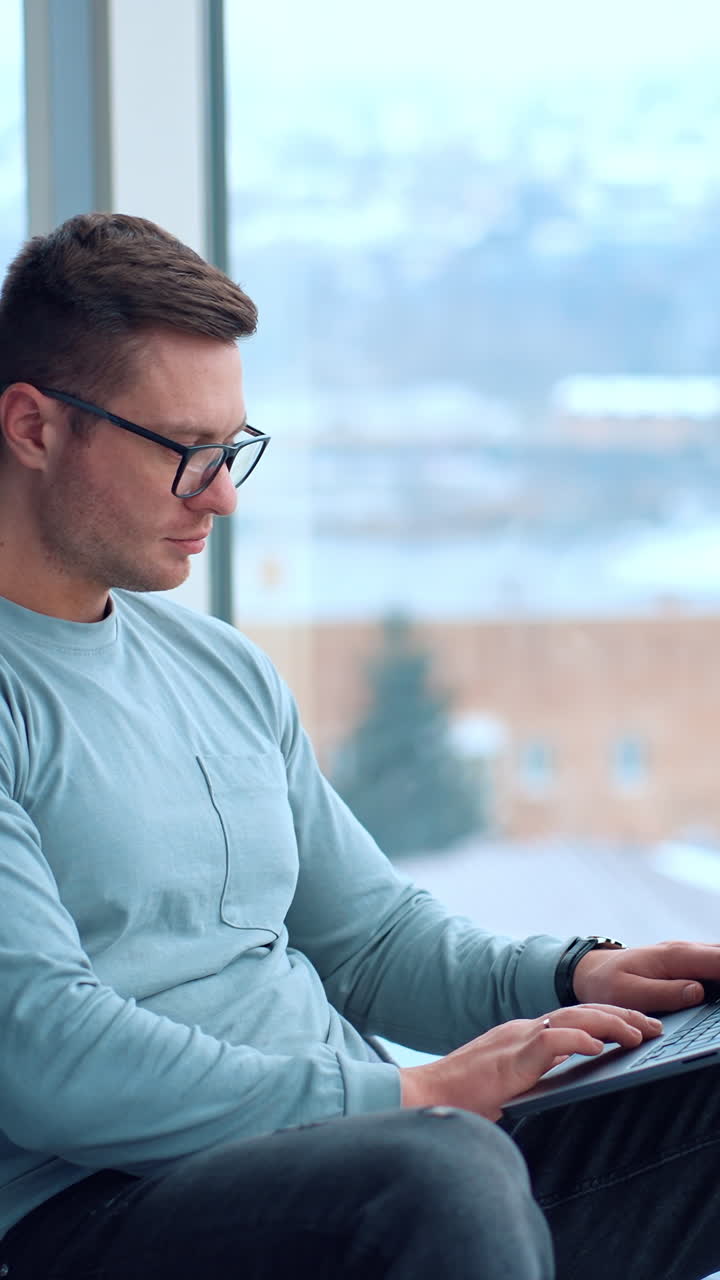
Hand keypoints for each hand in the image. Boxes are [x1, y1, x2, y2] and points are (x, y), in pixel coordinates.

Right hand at [399, 1005, 661, 1121]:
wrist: (425, 1098)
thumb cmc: (462, 1097)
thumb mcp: (511, 1082)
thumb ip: (536, 1072)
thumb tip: (567, 1075)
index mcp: (523, 1035)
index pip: (574, 1017)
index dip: (608, 1018)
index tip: (636, 1027)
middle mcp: (521, 1030)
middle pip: (580, 1012)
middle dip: (620, 1016)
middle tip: (651, 1026)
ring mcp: (514, 1041)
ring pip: (571, 1020)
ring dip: (609, 1025)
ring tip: (637, 1034)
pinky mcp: (508, 1060)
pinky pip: (549, 1042)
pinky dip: (577, 1042)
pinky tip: (598, 1049)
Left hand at [573, 941, 719, 1011]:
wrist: (591, 972)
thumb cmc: (607, 984)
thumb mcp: (628, 993)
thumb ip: (664, 993)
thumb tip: (698, 991)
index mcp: (675, 956)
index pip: (719, 960)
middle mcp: (686, 950)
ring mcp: (688, 954)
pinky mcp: (689, 963)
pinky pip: (716, 964)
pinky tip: (719, 993)